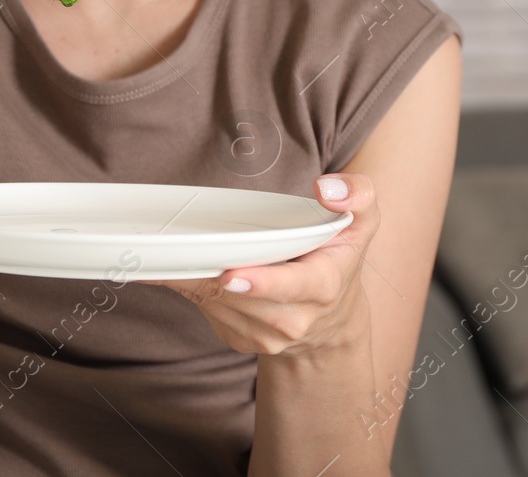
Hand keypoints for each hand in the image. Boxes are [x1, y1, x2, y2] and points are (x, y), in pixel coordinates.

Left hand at [138, 173, 377, 356]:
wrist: (331, 316)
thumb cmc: (337, 257)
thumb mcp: (360, 222)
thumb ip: (357, 196)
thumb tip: (328, 188)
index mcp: (323, 285)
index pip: (294, 287)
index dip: (261, 283)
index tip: (230, 275)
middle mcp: (296, 318)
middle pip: (244, 298)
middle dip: (209, 277)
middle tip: (176, 253)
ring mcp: (267, 335)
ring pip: (219, 306)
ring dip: (192, 281)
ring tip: (168, 254)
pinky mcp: (242, 339)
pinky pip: (207, 312)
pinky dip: (189, 288)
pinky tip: (176, 267)